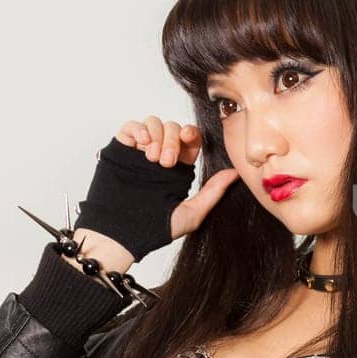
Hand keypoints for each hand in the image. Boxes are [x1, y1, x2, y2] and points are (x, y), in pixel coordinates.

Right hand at [72, 117, 238, 262]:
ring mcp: (140, 152)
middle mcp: (160, 156)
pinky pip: (131, 127)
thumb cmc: (154, 229)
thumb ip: (213, 191)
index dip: (191, 133)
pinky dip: (138, 129)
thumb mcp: (191, 212)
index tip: (189, 138)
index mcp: (178, 168)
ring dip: (156, 135)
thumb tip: (236, 173)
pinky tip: (142, 144)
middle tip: (165, 162)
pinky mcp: (121, 150)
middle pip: (173, 128)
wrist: (120, 234)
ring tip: (152, 158)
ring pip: (154, 123)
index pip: (190, 139)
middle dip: (172, 139)